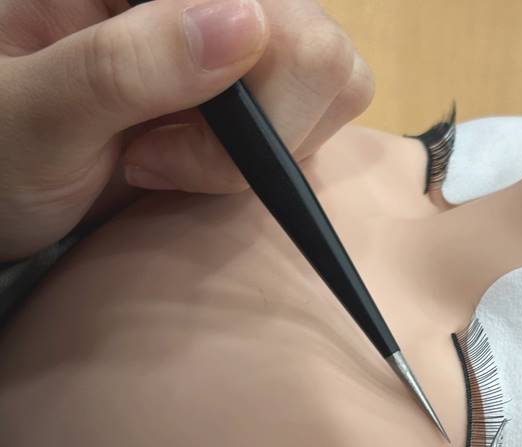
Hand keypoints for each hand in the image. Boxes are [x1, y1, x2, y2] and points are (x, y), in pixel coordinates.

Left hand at [0, 0, 372, 257]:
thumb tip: (248, 24)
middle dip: (259, 124)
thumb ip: (122, 67)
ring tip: (170, 161)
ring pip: (334, 80)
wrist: (5, 198)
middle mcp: (201, 1)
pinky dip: (273, 164)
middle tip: (157, 154)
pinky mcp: (259, 97)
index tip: (153, 136)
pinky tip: (197, 168)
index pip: (259, 2)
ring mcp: (237, 47)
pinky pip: (320, 121)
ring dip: (267, 148)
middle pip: (313, 41)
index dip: (243, 71)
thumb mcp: (33, 116)